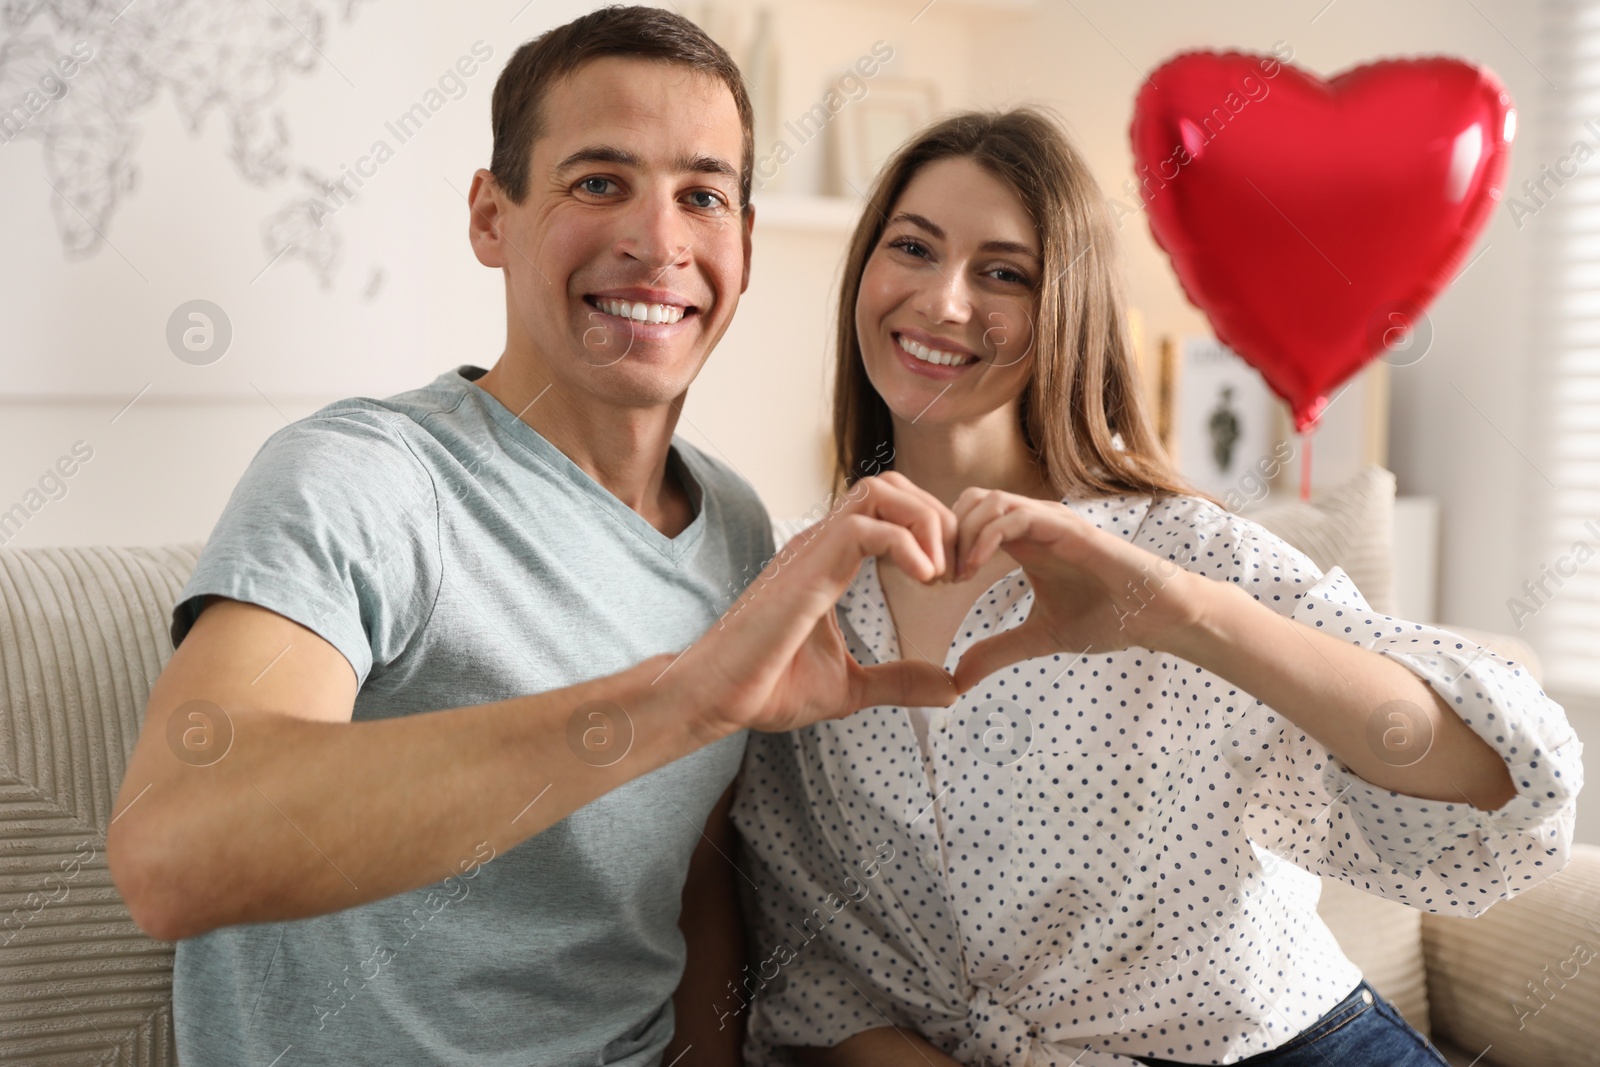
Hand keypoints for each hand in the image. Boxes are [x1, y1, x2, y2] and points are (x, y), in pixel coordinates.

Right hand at [679, 472, 960, 735]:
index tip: (952, 580)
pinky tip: (923, 579)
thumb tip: (950, 687)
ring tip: (939, 573)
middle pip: (893, 485)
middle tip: (955, 572)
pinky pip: (866, 526)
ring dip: (926, 523)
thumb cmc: (767, 688)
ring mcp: (813, 549)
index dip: (933, 531)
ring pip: (881, 490)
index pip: (891, 508)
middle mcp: (823, 544)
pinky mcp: (807, 566)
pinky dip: (908, 544)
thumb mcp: (852, 688)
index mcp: (831, 561)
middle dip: (939, 519)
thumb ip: (900, 681)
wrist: (718, 699)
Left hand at [947, 489, 1208, 693]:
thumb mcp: (1038, 639)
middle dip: (943, 535)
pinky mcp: (1066, 527)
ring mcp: (1050, 520)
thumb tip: (957, 680)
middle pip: (967, 501)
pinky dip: (984, 537)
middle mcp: (1033, 522)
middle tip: (934, 579)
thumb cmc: (1106, 617)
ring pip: (985, 501)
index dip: (942, 545)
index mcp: (1023, 541)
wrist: (1155, 614)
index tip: (932, 585)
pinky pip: (1013, 516)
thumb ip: (997, 652)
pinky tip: (971, 570)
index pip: (966, 519)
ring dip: (959, 535)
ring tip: (952, 576)